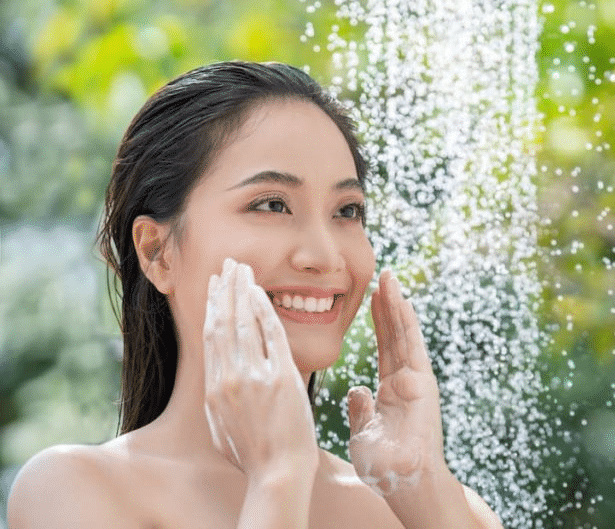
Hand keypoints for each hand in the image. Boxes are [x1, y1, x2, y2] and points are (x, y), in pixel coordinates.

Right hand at [203, 258, 319, 481]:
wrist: (277, 474)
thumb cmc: (255, 457)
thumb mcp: (224, 428)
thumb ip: (222, 400)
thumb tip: (221, 381)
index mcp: (214, 390)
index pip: (211, 337)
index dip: (213, 308)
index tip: (216, 287)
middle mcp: (228, 379)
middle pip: (222, 323)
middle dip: (224, 290)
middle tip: (227, 265)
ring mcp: (253, 377)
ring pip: (242, 323)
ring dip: (241, 291)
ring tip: (242, 268)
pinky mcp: (279, 378)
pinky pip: (269, 334)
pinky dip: (263, 310)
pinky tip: (260, 291)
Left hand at [347, 271, 446, 494]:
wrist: (403, 480)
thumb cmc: (384, 465)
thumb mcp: (364, 431)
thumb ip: (361, 409)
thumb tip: (357, 390)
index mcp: (392, 391)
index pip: (384, 348)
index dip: (378, 322)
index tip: (371, 298)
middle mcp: (406, 380)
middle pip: (394, 335)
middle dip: (387, 306)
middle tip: (380, 277)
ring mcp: (416, 379)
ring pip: (403, 333)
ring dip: (396, 304)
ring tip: (388, 277)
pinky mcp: (422, 381)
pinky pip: (412, 344)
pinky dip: (406, 320)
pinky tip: (399, 299)